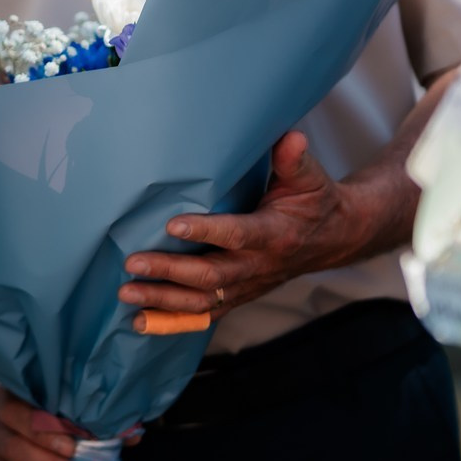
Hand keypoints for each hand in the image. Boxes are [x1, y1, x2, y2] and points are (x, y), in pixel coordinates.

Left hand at [119, 132, 370, 322]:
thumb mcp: (310, 179)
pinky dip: (172, 322)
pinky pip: (204, 315)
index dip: (206, 231)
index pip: (237, 235)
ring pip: (202, 301)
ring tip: (127, 293)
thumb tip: (289, 138)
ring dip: (163, 300)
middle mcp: (259, 266)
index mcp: (276, 234)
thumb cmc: (314, 203)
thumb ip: (294, 160)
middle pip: (211, 276)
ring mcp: (248, 286)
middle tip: (133, 263)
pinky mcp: (239, 296)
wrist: (333, 240)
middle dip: (170, 271)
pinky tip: (140, 322)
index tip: (172, 225)